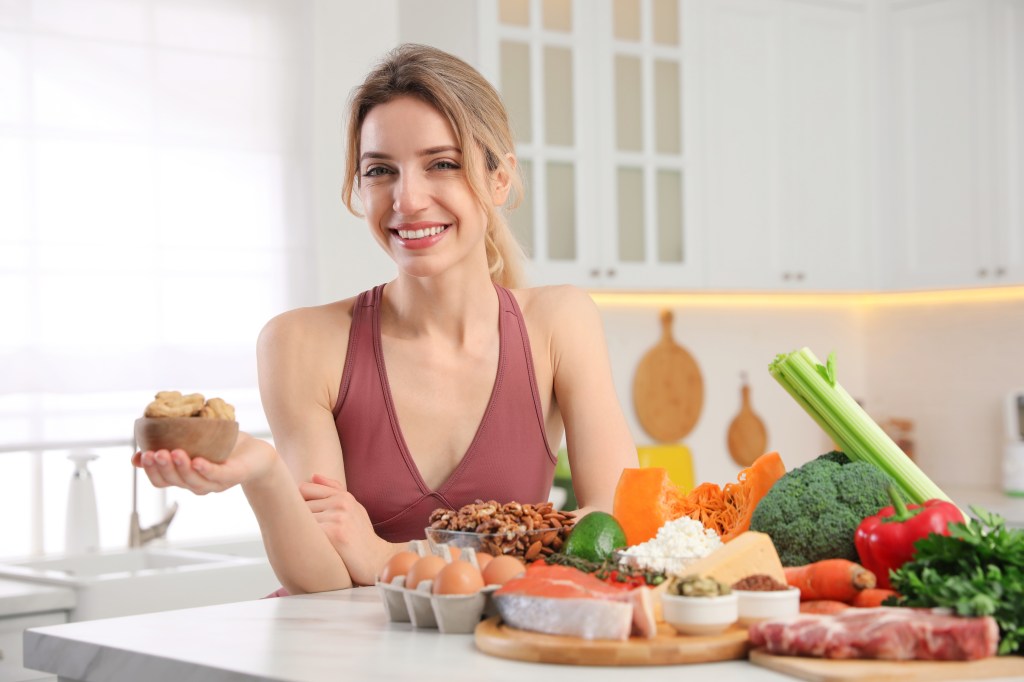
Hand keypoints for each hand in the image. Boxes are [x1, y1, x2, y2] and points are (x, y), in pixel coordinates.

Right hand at [131, 432, 276, 494]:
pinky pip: (217, 476)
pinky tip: (197, 460)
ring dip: (181, 468)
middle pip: (174, 481)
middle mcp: (198, 484)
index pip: (161, 480)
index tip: (141, 456)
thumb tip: (139, 450)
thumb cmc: (222, 446)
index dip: (149, 471)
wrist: (256, 453)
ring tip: (173, 452)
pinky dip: (205, 470)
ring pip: (193, 481)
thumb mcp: (194, 442)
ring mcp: (216, 483)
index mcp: (185, 476)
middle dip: (162, 468)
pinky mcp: (234, 476)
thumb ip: (170, 444)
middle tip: (155, 453)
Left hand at [300, 474, 396, 585]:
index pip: (304, 489)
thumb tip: (313, 475)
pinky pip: (306, 531)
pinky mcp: (334, 533)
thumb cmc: (362, 538)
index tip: (297, 517)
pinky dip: (302, 540)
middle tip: (302, 535)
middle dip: (297, 520)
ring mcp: (338, 516)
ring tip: (307, 544)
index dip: (297, 504)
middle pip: (299, 505)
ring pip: (300, 518)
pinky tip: (308, 549)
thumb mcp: (354, 509)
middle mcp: (341, 502)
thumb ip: (335, 491)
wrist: (377, 561)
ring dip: (299, 532)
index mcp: (343, 496)